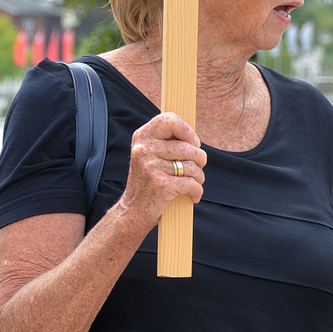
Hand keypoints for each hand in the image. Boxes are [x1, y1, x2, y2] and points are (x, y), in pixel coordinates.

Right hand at [119, 112, 205, 228]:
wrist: (132, 212)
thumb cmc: (148, 182)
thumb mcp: (150, 155)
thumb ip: (166, 142)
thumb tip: (194, 136)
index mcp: (141, 137)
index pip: (169, 119)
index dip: (187, 131)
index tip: (193, 144)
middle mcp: (144, 150)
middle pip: (188, 147)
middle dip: (200, 159)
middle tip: (196, 169)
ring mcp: (151, 167)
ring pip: (193, 166)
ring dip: (199, 177)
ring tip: (194, 183)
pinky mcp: (161, 185)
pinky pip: (192, 183)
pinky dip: (197, 191)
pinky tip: (193, 196)